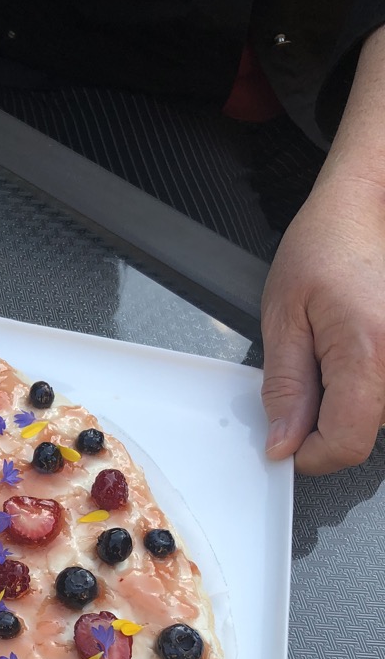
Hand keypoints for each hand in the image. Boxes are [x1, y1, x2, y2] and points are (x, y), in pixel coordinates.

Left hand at [261, 171, 384, 474]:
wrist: (370, 205)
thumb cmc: (328, 243)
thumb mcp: (283, 316)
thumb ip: (284, 387)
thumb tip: (283, 441)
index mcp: (368, 352)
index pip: (344, 445)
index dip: (309, 453)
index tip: (289, 440)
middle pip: (366, 433)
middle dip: (329, 422)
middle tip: (310, 375)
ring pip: (381, 416)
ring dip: (352, 402)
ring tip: (337, 352)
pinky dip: (371, 385)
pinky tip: (358, 353)